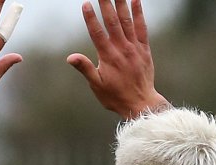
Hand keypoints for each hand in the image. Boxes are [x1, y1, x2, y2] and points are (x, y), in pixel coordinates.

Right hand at [68, 0, 169, 118]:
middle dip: (106, 4)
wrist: (140, 104)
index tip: (85, 3)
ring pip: (127, 21)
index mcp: (108, 57)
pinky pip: (142, 27)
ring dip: (121, 3)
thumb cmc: (115, 96)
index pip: (97, 33)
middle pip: (112, 21)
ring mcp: (134, 48)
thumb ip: (85, 68)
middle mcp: (122, 49)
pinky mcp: (145, 49)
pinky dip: (139, 13)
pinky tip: (135, 0)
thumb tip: (71, 57)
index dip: (90, 18)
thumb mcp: (97, 85)